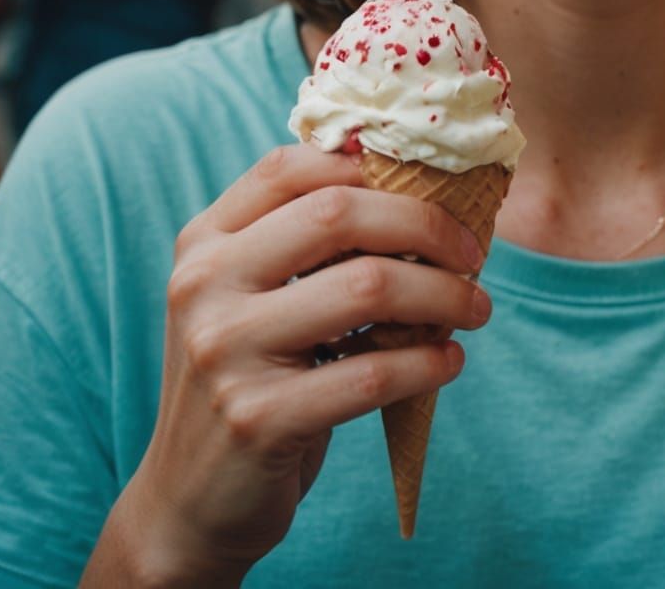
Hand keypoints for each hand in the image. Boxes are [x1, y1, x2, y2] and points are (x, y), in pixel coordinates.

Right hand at [99, 145, 489, 582]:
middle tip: (471, 251)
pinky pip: (372, 373)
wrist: (188, 501)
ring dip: (444, 294)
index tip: (430, 188)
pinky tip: (449, 362)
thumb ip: (301, 241)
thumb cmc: (248, 378)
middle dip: (424, 225)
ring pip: (368, 287)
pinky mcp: (258, 418)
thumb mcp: (250, 297)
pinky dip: (428, 363)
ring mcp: (225, 351)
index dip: (369, 163)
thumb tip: (415, 188)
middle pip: (338, 213)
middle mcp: (205, 285)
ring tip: (475, 308)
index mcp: (204, 242)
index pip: (289, 166)